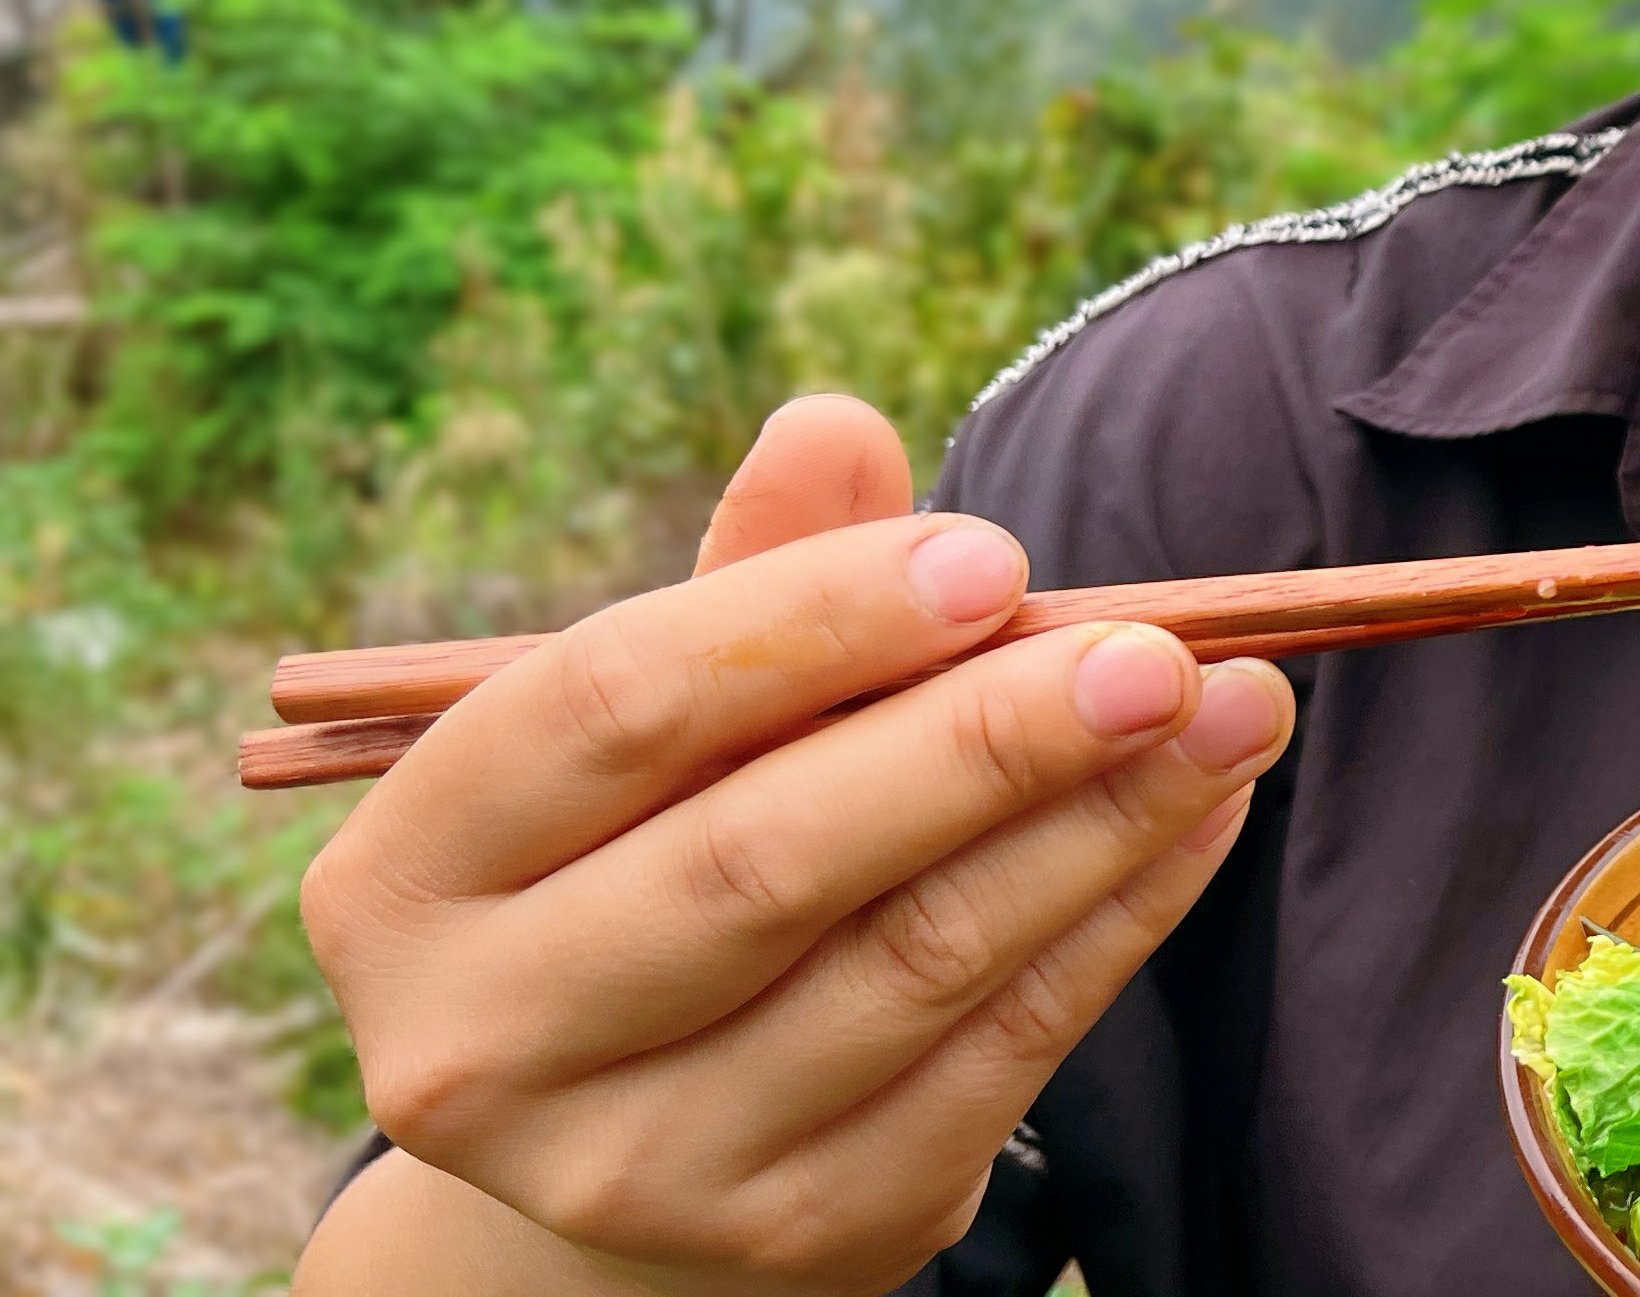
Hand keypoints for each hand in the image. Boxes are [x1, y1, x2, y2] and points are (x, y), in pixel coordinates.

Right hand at [295, 395, 1293, 1296]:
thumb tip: (833, 423)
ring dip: (1098, 822)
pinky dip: (1118, 921)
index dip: (810, 620)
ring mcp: (637, 1167)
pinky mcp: (799, 1232)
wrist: (647, 1139)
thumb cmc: (659, 862)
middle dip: (985, 739)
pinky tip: (1203, 815)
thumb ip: (751, 582)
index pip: (610, 710)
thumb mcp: (669, 728)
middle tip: (1158, 645)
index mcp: (407, 879)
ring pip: (910, 963)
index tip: (990, 556)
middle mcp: (485, 1043)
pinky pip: (998, 1059)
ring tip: (1230, 706)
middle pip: (764, 860)